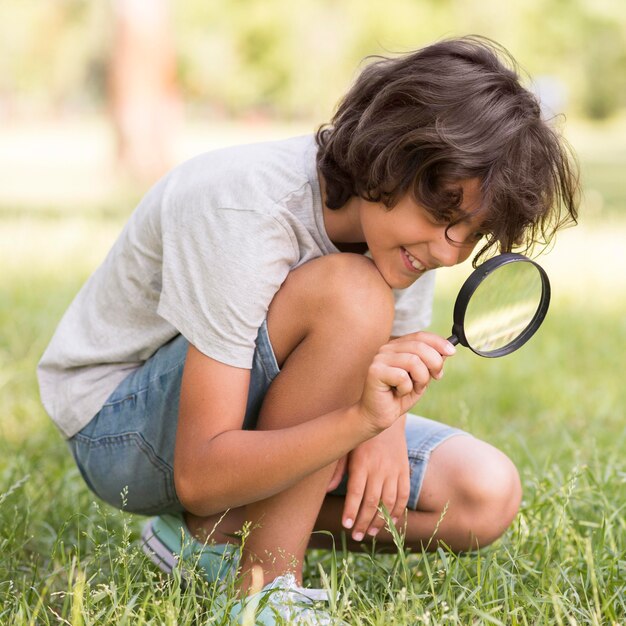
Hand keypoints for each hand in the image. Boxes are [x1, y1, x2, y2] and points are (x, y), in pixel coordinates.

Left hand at [341, 416, 409, 541]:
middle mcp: (379, 467)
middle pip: (372, 502)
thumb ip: (337, 469)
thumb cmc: (360, 436)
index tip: (345, 525)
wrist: (385, 420)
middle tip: (355, 536)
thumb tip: (327, 490)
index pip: (356, 492)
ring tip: (370, 533)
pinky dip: (398, 511)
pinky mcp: (404, 471)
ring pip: (388, 502)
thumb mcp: (345, 447)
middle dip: (363, 521)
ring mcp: (394, 470)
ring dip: (380, 520)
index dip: (351, 511)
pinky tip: (390, 522)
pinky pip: (404, 495)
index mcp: (362, 462)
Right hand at [356, 332, 455, 434]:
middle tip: (435, 377)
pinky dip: (406, 388)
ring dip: (420, 379)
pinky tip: (398, 392)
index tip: (452, 352)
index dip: (438, 342)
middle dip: (434, 363)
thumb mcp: (421, 378)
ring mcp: (379, 359)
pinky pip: (402, 376)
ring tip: (412, 388)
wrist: (378, 416)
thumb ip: (430, 363)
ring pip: (414, 361)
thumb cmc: (398, 397)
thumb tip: (446, 349)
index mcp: (397, 347)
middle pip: (419, 346)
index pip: (420, 336)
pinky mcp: (375, 371)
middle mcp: (387, 349)